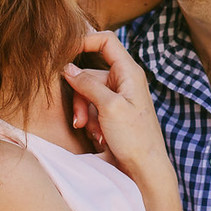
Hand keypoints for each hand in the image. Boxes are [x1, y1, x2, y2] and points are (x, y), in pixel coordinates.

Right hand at [62, 31, 173, 190]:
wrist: (145, 169)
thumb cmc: (135, 138)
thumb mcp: (109, 107)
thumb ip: (87, 84)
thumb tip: (67, 68)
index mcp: (129, 72)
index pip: (106, 41)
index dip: (85, 40)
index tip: (65, 52)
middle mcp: (124, 81)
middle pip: (90, 74)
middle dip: (80, 96)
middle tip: (80, 120)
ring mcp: (119, 97)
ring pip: (88, 93)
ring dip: (84, 112)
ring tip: (91, 131)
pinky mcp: (113, 112)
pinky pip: (93, 107)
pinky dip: (90, 120)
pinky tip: (98, 136)